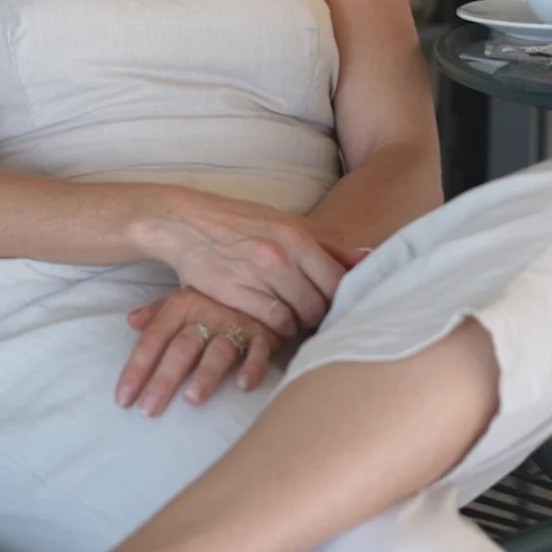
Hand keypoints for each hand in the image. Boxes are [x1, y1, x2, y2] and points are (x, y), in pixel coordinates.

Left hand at [115, 287, 281, 416]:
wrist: (258, 277)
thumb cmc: (213, 298)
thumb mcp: (183, 299)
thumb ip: (157, 313)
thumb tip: (131, 321)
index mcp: (182, 306)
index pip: (154, 339)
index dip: (137, 368)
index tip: (123, 399)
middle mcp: (205, 314)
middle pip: (181, 348)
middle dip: (164, 379)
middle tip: (149, 410)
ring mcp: (234, 323)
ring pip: (218, 350)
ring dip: (206, 374)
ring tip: (192, 399)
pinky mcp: (263, 333)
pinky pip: (258, 350)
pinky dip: (252, 366)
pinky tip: (244, 385)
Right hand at [144, 189, 370, 337]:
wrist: (185, 222)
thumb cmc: (238, 222)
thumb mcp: (283, 223)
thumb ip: (326, 243)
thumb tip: (366, 258)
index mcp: (296, 234)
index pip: (339, 280)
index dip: (341, 299)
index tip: (335, 305)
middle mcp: (280, 255)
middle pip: (320, 304)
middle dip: (319, 315)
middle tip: (311, 315)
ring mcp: (257, 275)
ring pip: (297, 317)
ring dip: (298, 324)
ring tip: (290, 317)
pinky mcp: (235, 294)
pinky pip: (271, 323)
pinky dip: (276, 329)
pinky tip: (270, 322)